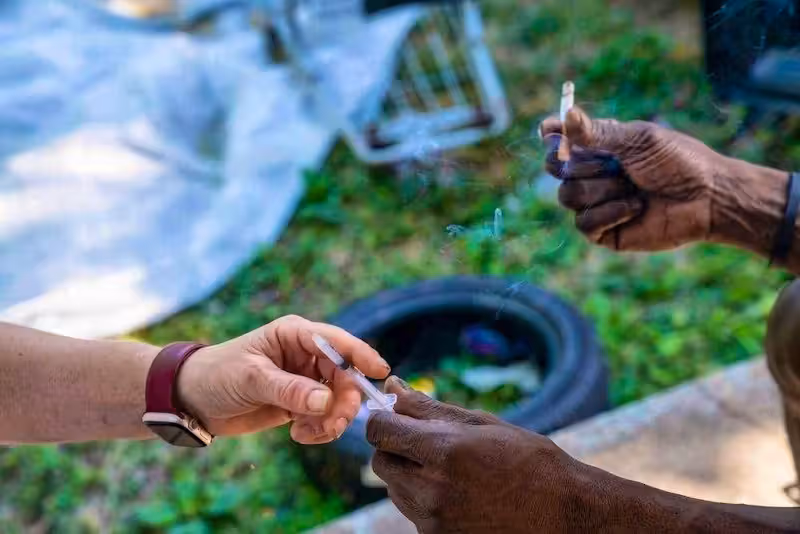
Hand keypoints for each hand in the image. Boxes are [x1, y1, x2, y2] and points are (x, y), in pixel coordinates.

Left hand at [176, 315, 389, 443]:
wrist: (191, 400)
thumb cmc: (216, 375)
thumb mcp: (251, 379)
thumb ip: (289, 389)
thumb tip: (326, 401)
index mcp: (295, 335)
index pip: (337, 342)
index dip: (361, 355)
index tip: (380, 372)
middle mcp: (304, 355)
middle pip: (344, 376)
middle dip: (344, 401)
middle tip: (333, 423)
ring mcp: (304, 380)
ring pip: (337, 400)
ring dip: (331, 420)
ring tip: (310, 433)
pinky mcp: (299, 403)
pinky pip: (324, 417)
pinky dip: (319, 429)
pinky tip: (298, 435)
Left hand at [366, 377, 601, 532]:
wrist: (564, 513)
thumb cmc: (529, 460)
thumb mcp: (482, 424)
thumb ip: (429, 408)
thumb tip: (393, 387)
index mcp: (443, 451)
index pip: (380, 431)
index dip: (383, 420)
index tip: (395, 417)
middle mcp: (432, 489)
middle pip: (381, 462)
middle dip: (395, 448)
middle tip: (424, 443)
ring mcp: (433, 521)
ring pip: (395, 490)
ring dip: (409, 475)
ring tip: (451, 471)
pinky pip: (414, 513)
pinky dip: (425, 500)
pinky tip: (459, 495)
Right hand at [540, 107, 732, 250]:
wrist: (706, 197)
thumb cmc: (679, 162)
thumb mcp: (637, 140)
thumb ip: (598, 132)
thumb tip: (565, 115)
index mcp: (599, 147)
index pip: (558, 142)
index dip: (552, 140)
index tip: (551, 135)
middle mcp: (593, 174)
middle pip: (557, 170)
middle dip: (585, 166)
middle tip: (616, 166)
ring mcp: (596, 204)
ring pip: (568, 196)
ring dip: (602, 190)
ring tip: (633, 189)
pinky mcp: (604, 232)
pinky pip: (584, 223)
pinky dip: (610, 213)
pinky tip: (636, 209)